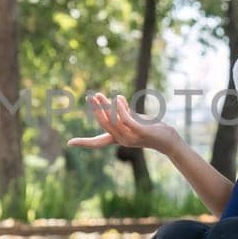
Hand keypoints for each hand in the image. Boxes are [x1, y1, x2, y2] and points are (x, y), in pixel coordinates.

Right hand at [67, 92, 181, 152]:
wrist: (168, 139)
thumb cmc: (151, 129)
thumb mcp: (134, 120)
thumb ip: (124, 113)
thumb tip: (116, 101)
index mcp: (117, 139)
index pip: (97, 143)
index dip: (83, 143)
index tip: (69, 143)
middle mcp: (122, 140)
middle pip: (104, 125)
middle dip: (96, 111)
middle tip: (90, 96)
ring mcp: (131, 137)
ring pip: (114, 121)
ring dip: (106, 106)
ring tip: (100, 94)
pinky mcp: (140, 132)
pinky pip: (127, 120)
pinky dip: (121, 109)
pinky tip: (118, 98)